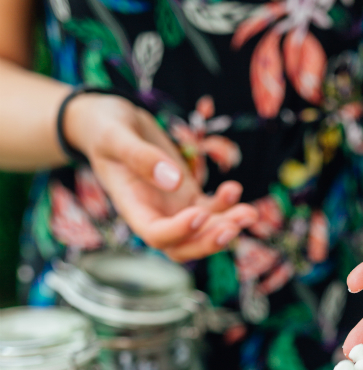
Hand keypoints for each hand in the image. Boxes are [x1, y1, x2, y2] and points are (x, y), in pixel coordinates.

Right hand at [64, 94, 256, 261]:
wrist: (110, 122)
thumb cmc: (105, 128)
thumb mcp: (115, 136)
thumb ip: (140, 157)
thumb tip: (174, 180)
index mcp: (132, 208)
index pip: (156, 235)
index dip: (180, 231)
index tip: (200, 212)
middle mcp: (154, 215)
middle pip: (184, 247)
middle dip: (210, 242)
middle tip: (234, 227)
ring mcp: (173, 208)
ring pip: (203, 232)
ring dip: (227, 226)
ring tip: (250, 213)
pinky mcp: (188, 196)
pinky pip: (212, 210)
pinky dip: (226, 205)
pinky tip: (235, 190)